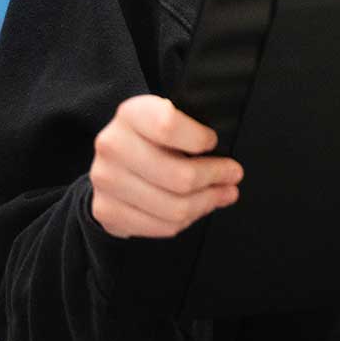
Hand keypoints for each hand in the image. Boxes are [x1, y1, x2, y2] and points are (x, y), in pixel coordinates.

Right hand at [88, 95, 242, 238]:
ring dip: (206, 202)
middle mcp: (113, 146)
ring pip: (174, 207)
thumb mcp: (169, 115)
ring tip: (220, 194)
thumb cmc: (151, 136)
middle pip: (180, 176)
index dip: (198, 138)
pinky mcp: (107, 209)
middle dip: (216, 177)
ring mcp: (106, 180)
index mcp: (132, 114)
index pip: (169, 126)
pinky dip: (186, 220)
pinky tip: (195, 208)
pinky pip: (160, 226)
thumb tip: (227, 161)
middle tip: (233, 176)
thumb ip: (193, 127)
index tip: (213, 143)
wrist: (112, 159)